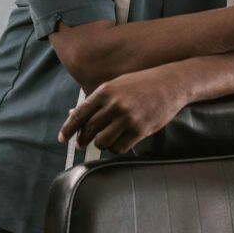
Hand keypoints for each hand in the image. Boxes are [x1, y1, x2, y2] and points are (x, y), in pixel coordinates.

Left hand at [58, 66, 186, 153]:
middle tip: (81, 144)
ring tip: (104, 141)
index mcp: (105, 91)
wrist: (171, 84)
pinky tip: (118, 142)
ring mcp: (128, 118)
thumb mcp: (116, 86)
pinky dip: (116, 148)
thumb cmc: (141, 84)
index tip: (62, 138)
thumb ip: (96, 100)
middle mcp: (114, 105)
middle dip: (83, 139)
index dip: (68, 128)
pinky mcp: (140, 130)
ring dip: (100, 144)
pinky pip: (120, 147)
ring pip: (102, 142)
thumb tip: (74, 113)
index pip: (80, 114)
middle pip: (89, 130)